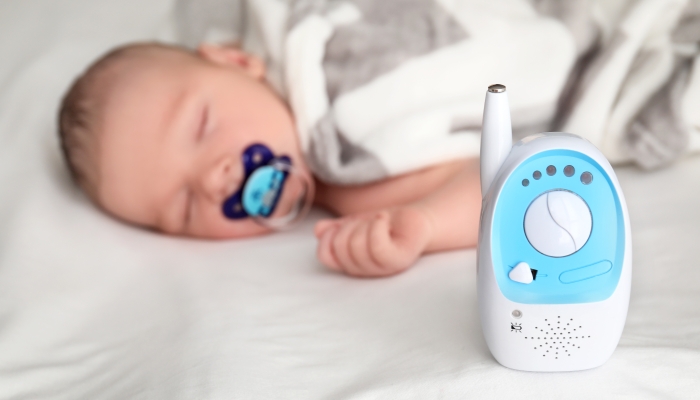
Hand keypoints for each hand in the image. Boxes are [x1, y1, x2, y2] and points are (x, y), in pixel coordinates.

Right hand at [314, 207, 432, 276]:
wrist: (415, 221)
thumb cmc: (385, 224)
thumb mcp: (354, 223)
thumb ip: (335, 228)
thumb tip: (319, 230)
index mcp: (350, 264)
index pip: (325, 255)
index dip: (329, 236)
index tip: (344, 225)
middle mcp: (364, 270)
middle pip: (340, 246)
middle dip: (351, 225)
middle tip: (367, 222)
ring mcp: (381, 268)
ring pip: (357, 244)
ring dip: (367, 223)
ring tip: (379, 221)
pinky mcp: (398, 261)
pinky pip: (376, 245)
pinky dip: (377, 224)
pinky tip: (384, 219)